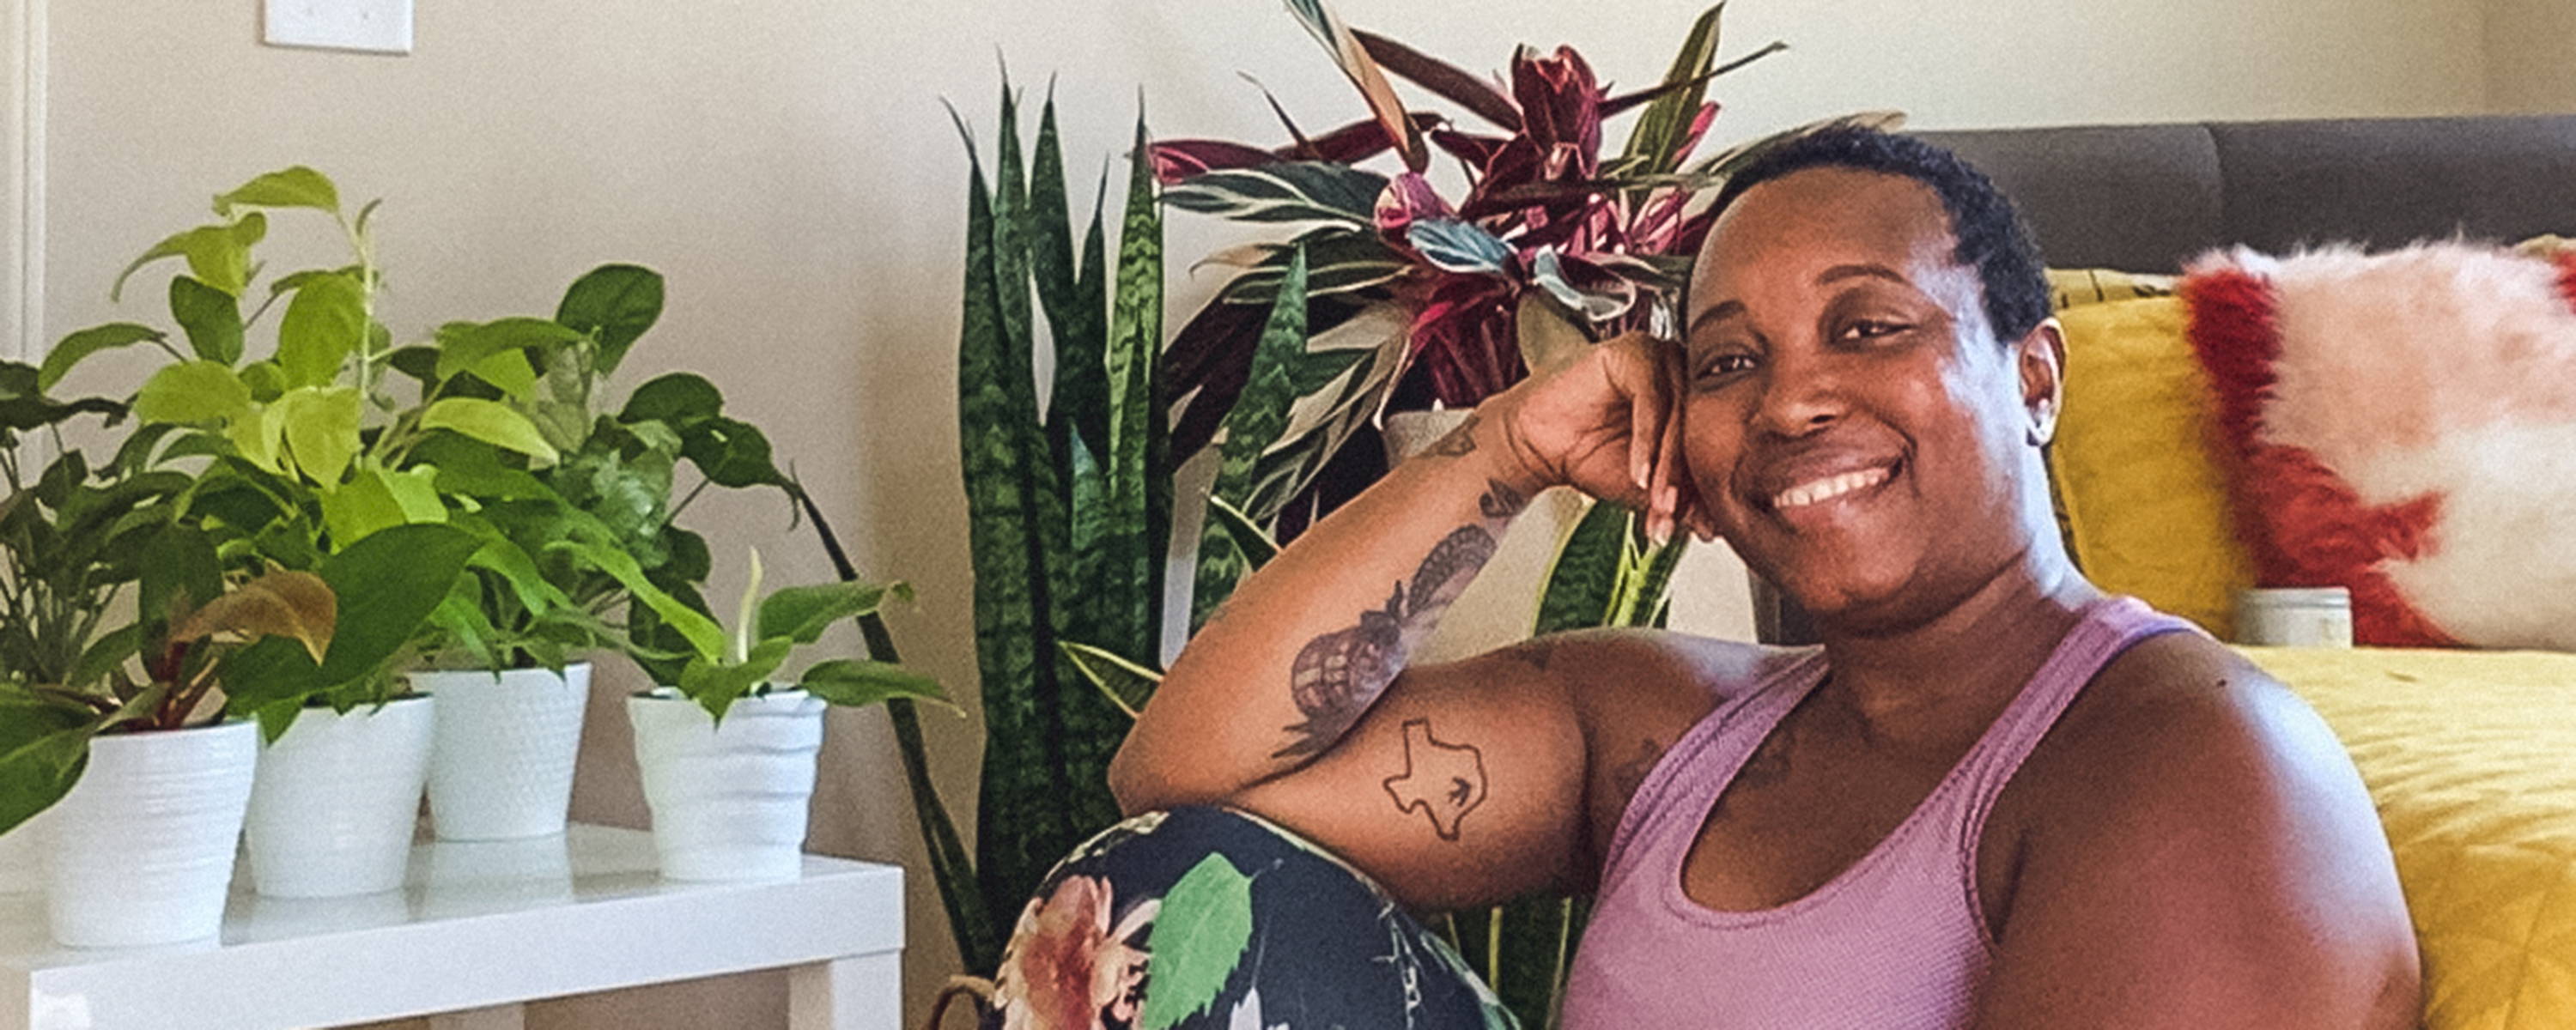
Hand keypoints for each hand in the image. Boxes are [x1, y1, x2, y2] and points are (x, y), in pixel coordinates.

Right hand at [1476, 330, 1710, 543]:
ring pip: (1679, 416)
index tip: (1700, 526)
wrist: (1535, 445)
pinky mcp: (1633, 351)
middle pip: (1699, 429)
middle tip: (1671, 514)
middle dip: (1685, 481)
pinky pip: (1651, 399)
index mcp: (1694, 401)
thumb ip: (1682, 502)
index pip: (1715, 443)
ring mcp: (1660, 358)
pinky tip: (1637, 473)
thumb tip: (1717, 526)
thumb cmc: (1588, 455)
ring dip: (1668, 466)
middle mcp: (1681, 375)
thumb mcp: (1645, 489)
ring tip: (1656, 500)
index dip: (1705, 489)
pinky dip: (1646, 442)